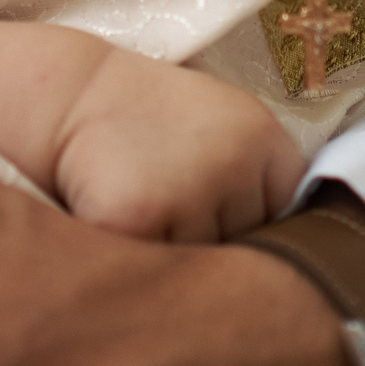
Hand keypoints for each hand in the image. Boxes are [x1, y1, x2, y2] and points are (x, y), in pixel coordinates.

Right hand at [54, 47, 307, 242]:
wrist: (74, 94)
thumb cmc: (153, 116)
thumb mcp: (227, 123)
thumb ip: (260, 178)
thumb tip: (287, 260)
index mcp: (264, 138)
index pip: (290, 217)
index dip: (259, 223)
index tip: (230, 212)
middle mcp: (233, 165)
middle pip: (247, 249)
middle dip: (217, 240)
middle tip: (179, 202)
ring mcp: (187, 193)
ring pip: (202, 266)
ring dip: (178, 255)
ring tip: (149, 207)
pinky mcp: (137, 220)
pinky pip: (154, 271)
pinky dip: (138, 258)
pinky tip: (124, 221)